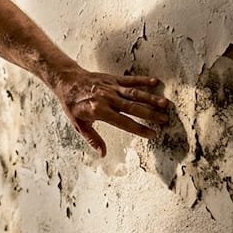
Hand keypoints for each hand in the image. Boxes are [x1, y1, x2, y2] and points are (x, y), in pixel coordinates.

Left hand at [52, 69, 172, 156]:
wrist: (67, 81)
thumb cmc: (72, 105)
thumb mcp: (78, 124)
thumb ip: (92, 138)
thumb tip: (103, 154)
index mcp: (100, 111)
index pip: (124, 122)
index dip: (139, 129)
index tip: (153, 134)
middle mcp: (108, 99)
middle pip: (133, 108)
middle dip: (150, 114)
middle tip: (165, 120)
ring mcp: (111, 88)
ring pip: (134, 93)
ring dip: (150, 98)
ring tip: (165, 104)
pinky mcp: (113, 79)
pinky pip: (130, 80)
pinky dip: (142, 80)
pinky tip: (155, 82)